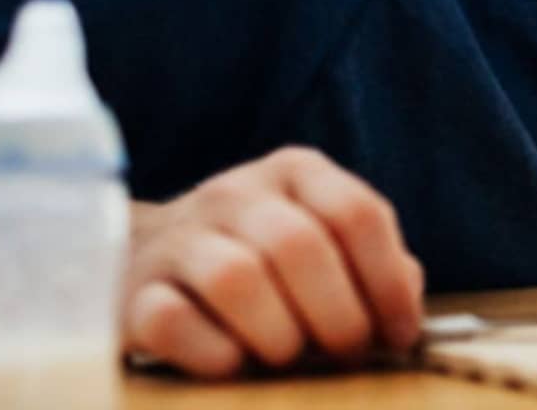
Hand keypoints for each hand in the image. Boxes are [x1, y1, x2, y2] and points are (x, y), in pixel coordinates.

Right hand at [123, 146, 425, 377]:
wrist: (150, 263)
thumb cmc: (266, 264)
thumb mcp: (325, 246)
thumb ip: (375, 269)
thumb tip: (404, 313)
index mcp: (296, 172)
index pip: (357, 213)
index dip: (388, 281)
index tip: (399, 335)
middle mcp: (234, 193)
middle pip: (300, 246)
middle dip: (338, 316)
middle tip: (346, 355)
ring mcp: (178, 238)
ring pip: (236, 279)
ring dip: (278, 336)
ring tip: (289, 358)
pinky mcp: (132, 292)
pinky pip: (172, 322)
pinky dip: (213, 355)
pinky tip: (232, 365)